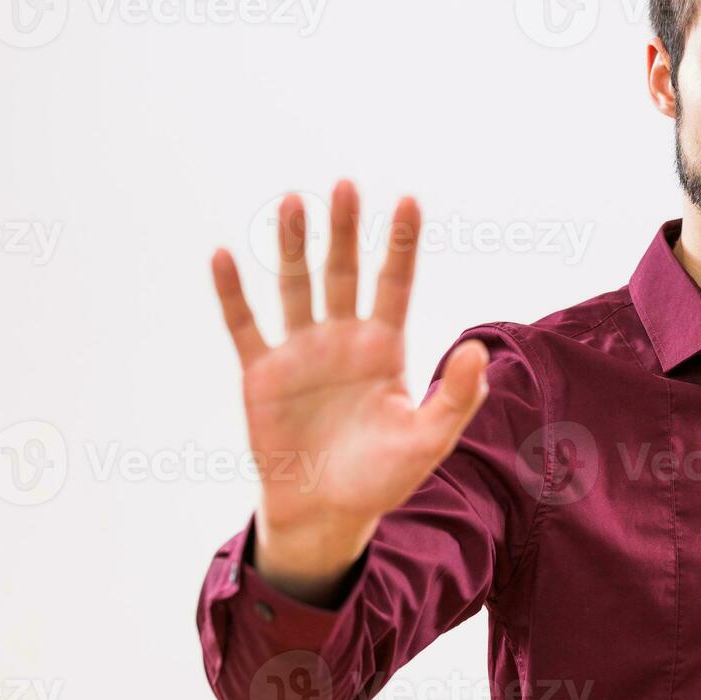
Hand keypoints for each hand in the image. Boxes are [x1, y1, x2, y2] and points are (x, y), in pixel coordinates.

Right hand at [210, 180, 490, 603]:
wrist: (326, 514)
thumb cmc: (383, 477)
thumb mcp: (430, 440)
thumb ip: (456, 396)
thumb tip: (476, 349)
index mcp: (385, 348)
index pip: (396, 283)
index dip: (401, 244)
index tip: (408, 200)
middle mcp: (343, 339)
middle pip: (344, 272)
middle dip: (345, 230)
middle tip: (345, 185)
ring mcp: (301, 353)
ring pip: (296, 286)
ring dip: (291, 245)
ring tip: (292, 202)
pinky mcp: (262, 375)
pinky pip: (245, 326)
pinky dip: (232, 293)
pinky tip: (224, 255)